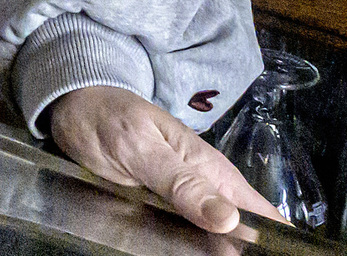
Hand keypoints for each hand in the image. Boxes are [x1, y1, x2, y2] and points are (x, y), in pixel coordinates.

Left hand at [44, 85, 273, 235]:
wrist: (74, 105)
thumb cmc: (109, 119)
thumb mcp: (142, 148)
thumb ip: (182, 182)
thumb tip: (229, 220)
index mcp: (211, 170)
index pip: (259, 211)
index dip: (271, 238)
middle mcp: (202, 186)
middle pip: (237, 230)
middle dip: (239, 249)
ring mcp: (180, 198)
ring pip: (209, 235)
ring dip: (211, 249)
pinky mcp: (158, 206)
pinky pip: (180, 232)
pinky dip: (183, 244)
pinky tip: (180, 252)